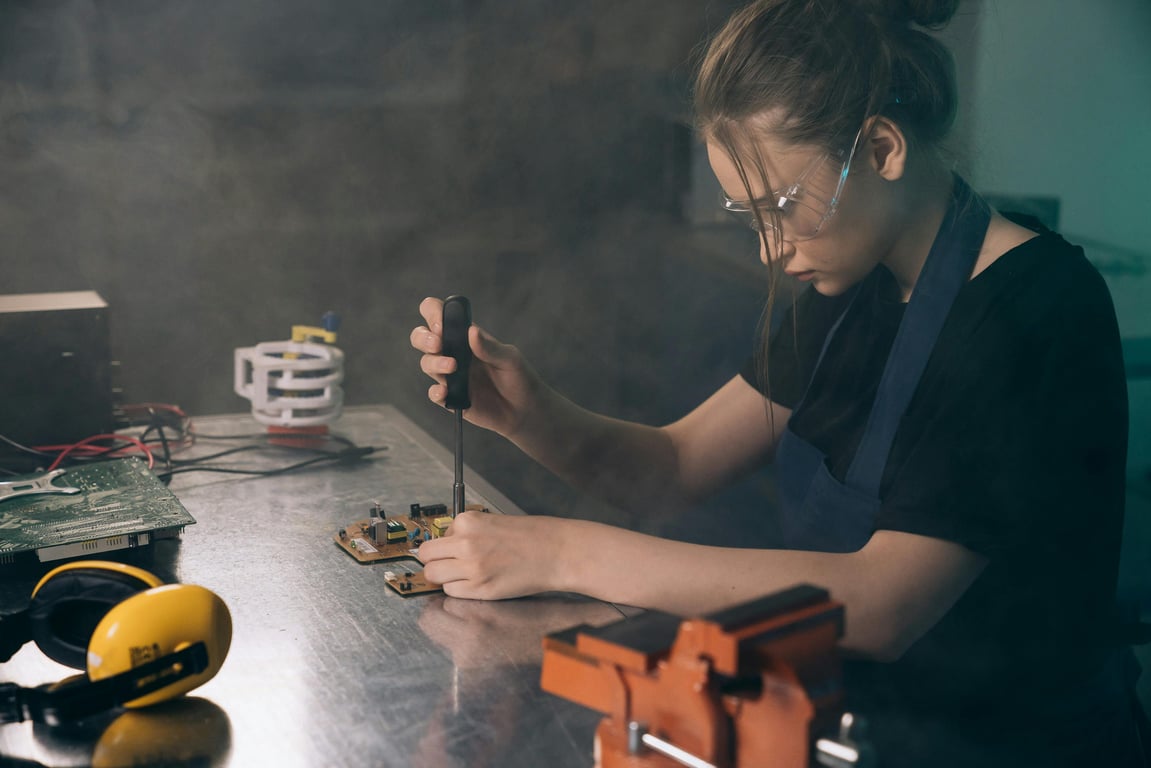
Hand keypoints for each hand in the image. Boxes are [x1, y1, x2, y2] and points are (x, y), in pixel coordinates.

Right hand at [410, 296, 541, 438]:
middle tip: (438, 343)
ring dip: (434, 362)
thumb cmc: (518, 377)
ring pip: (426, 362)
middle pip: (421, 336)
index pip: (439, 314)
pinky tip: (445, 392)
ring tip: (453, 366)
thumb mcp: (510, 358)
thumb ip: (490, 347)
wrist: (525, 409)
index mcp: (465, 336)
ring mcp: (450, 375)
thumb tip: (471, 331)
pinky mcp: (451, 398)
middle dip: (423, 337)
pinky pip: (434, 394)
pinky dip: (435, 392)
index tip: (442, 325)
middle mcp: (453, 352)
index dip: (434, 313)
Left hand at [417, 511, 569, 599]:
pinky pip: (452, 592)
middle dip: (434, 562)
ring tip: (463, 575)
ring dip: (444, 577)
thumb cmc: (530, 537)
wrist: (555, 552)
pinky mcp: (481, 589)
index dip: (442, 547)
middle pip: (426, 557)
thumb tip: (444, 547)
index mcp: (468, 522)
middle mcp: (466, 543)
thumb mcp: (492, 522)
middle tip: (448, 565)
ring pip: (434, 576)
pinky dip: (459, 590)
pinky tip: (476, 583)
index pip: (434, 537)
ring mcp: (472, 568)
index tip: (450, 552)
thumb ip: (466, 533)